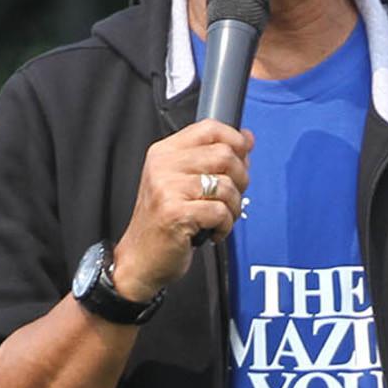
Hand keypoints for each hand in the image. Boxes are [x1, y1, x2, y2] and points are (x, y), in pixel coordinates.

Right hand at [112, 121, 251, 296]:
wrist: (140, 258)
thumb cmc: (164, 221)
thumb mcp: (181, 182)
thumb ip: (212, 159)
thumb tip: (247, 138)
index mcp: (164, 152)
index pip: (209, 128)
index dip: (235, 141)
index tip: (242, 157)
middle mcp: (163, 165)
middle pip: (224, 155)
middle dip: (240, 179)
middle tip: (230, 198)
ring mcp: (167, 188)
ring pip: (226, 185)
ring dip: (233, 207)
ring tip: (220, 219)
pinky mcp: (175, 213)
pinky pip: (221, 212)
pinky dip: (225, 226)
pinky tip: (212, 232)